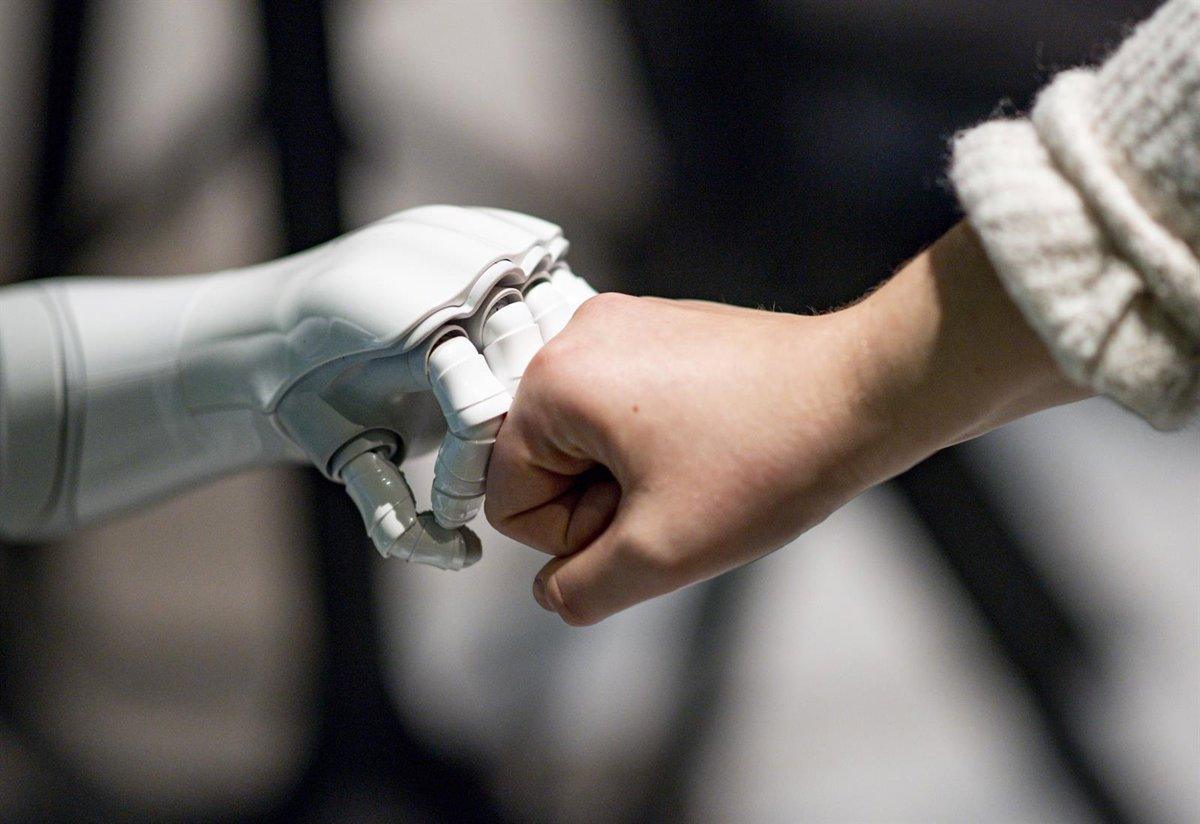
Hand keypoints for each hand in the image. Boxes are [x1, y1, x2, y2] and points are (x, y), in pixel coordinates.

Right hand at [485, 223, 1088, 623]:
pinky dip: (658, 443)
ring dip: (632, 475)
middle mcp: (577, 336)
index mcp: (553, 381)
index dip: (573, 535)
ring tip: (701, 470)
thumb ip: (580, 590)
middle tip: (678, 497)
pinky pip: (626, 408)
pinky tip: (714, 447)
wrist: (863, 393)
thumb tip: (555, 590)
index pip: (508, 498)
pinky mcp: (663, 327)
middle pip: (544, 465)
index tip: (644, 518)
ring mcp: (623, 324)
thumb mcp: (658, 554)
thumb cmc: (767, 459)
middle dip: (603, 500)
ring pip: (587, 441)